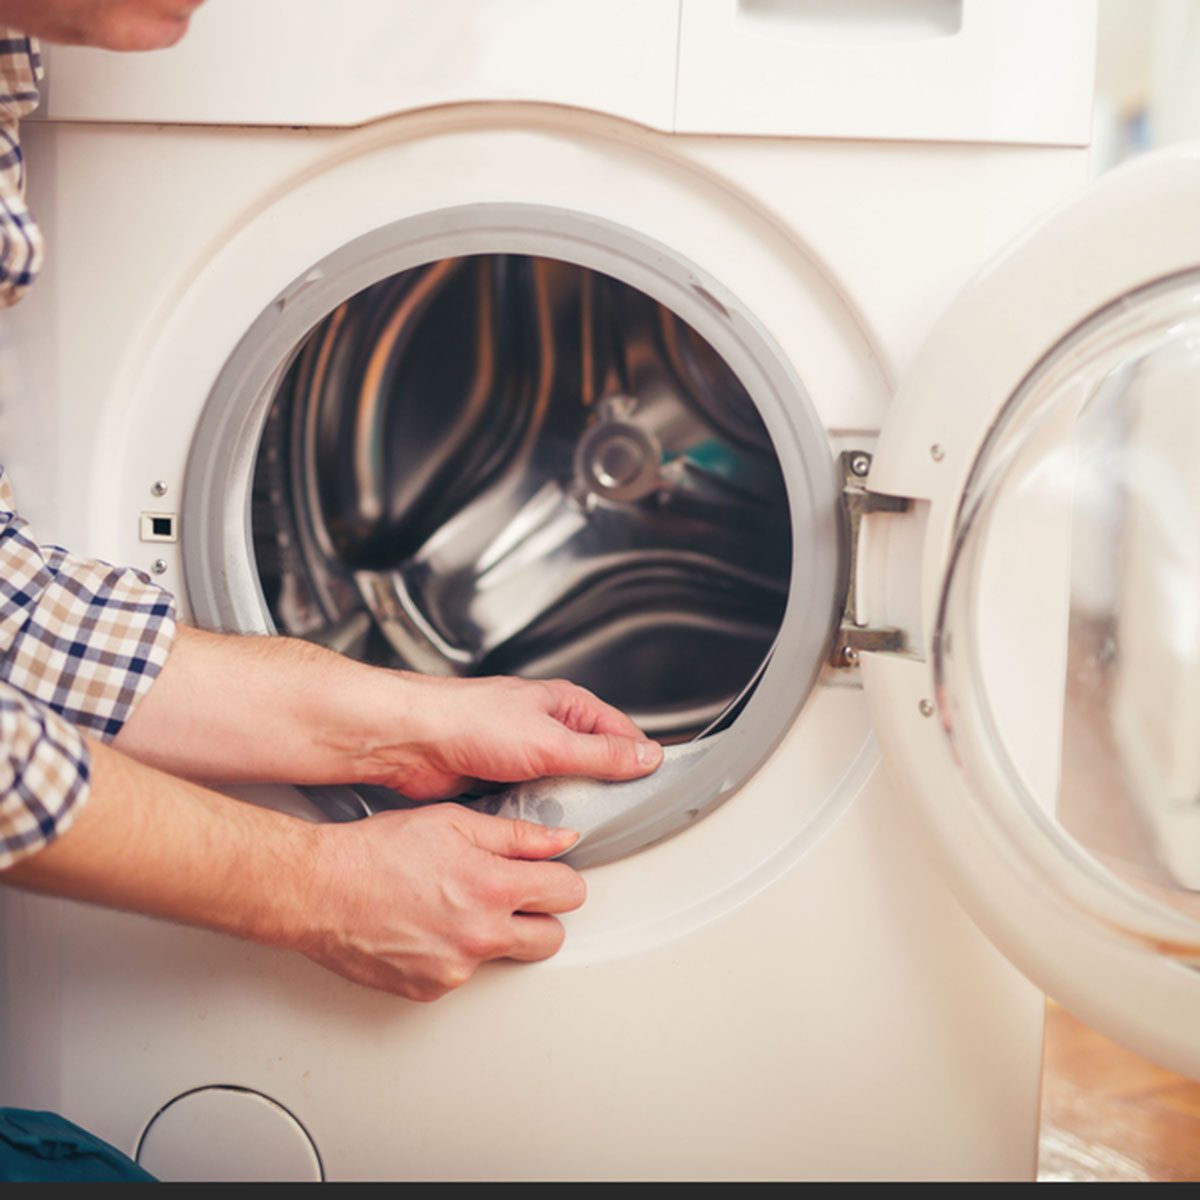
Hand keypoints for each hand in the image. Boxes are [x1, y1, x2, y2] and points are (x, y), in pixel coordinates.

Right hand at [297, 804, 584, 1000]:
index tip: (547, 876)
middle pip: (551, 938)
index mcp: (494, 886)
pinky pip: (464, 974)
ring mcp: (458, 968)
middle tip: (512, 897)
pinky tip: (429, 927)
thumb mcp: (454, 822)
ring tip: (457, 907)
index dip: (559, 879)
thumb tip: (561, 840)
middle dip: (540, 916)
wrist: (319, 890)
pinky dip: (454, 954)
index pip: (569, 893)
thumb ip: (517, 834)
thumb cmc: (377, 851)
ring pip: (506, 958)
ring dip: (496, 936)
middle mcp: (482, 934)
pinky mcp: (431, 989)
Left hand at [363, 674, 663, 799]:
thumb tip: (646, 757)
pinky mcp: (501, 781)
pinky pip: (533, 805)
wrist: (411, 741)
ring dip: (565, 806)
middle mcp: (546, 728)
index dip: (638, 760)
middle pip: (593, 765)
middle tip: (612, 814)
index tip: (654, 787)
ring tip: (573, 822)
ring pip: (562, 789)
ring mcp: (523, 756)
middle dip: (600, 790)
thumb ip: (602, 754)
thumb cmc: (468, 721)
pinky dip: (537, 816)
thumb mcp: (550, 742)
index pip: (620, 734)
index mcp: (566, 706)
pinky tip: (539, 827)